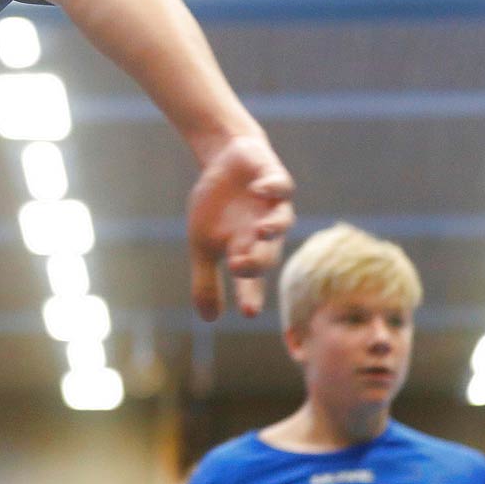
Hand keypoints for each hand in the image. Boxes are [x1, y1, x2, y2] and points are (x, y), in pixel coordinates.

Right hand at [186, 136, 294, 319]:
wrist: (225, 162)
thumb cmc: (216, 207)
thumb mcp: (203, 245)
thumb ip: (206, 281)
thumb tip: (209, 321)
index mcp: (245, 250)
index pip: (249, 279)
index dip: (250, 295)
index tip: (248, 313)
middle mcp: (262, 233)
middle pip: (267, 253)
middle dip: (256, 262)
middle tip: (241, 268)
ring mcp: (271, 207)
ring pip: (281, 221)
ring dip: (273, 227)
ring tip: (260, 230)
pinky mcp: (275, 180)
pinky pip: (280, 187)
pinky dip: (271, 189)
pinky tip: (258, 191)